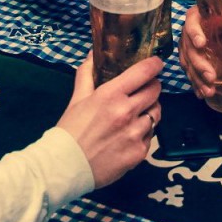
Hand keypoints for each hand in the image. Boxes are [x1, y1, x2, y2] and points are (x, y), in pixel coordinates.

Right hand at [56, 54, 162, 188]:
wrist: (65, 167)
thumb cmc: (70, 130)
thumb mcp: (77, 98)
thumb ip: (87, 73)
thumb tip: (93, 54)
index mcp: (111, 95)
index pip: (144, 72)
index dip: (154, 64)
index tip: (156, 63)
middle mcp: (127, 112)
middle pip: (155, 90)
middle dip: (151, 87)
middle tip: (144, 89)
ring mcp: (135, 134)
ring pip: (156, 113)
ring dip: (149, 110)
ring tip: (136, 114)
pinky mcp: (140, 153)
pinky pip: (150, 136)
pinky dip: (143, 133)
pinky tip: (129, 135)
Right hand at [179, 6, 221, 98]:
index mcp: (204, 15)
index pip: (193, 20)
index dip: (194, 32)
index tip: (201, 44)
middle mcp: (193, 29)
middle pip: (188, 46)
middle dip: (198, 64)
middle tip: (211, 77)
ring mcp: (190, 44)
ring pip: (187, 61)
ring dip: (196, 77)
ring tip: (209, 91)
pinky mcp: (193, 57)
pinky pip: (189, 69)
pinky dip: (195, 82)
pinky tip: (202, 93)